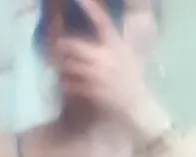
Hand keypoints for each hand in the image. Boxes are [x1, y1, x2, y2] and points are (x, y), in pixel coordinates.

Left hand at [54, 0, 160, 128]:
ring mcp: (101, 76)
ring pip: (70, 66)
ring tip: (61, 68)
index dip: (90, 8)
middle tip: (57, 48)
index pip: (103, 22)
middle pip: (75, 46)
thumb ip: (111, 43)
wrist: (139, 107)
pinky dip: (67, 85)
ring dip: (63, 67)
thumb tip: (100, 26)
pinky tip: (68, 85)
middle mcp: (109, 58)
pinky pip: (72, 85)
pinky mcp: (95, 93)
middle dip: (63, 47)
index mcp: (118, 46)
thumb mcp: (126, 56)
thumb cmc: (133, 81)